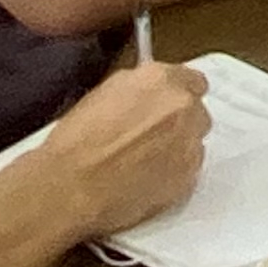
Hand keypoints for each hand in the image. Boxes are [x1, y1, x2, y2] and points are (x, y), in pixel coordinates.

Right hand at [32, 58, 209, 239]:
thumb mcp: (104, 94)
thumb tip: (150, 91)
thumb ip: (139, 86)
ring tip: (144, 160)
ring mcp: (189, 142)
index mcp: (160, 79)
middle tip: (151, 136)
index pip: (192, 80)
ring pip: (194, 141)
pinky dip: (174, 173)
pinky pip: (190, 170)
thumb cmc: (76, 143)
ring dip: (177, 146)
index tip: (169, 104)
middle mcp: (181, 106)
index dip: (178, 93)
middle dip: (178, 121)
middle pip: (196, 111)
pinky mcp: (188, 177)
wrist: (71, 187)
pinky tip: (146, 179)